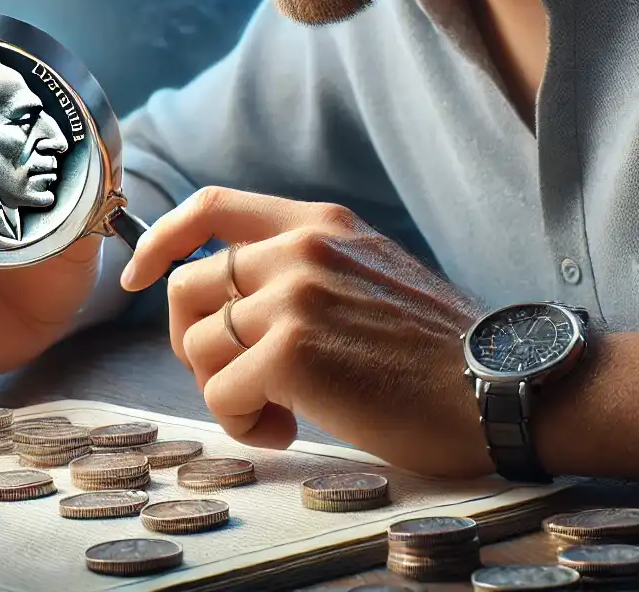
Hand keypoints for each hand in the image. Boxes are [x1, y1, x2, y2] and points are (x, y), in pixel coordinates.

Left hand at [120, 187, 490, 477]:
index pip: (211, 207)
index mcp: (319, 223)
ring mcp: (293, 296)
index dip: (160, 241)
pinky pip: (220, 393)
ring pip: (196, 344)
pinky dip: (241, 423)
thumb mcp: (370, 275)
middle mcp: (300, 248)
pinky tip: (284, 431)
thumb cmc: (438, 352)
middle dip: (194, 345)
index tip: (137, 278)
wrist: (501, 388)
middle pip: (187, 288)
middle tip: (237, 382)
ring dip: (222, 392)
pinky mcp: (291, 353)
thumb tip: (230, 304)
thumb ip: (303, 270)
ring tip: (275, 414)